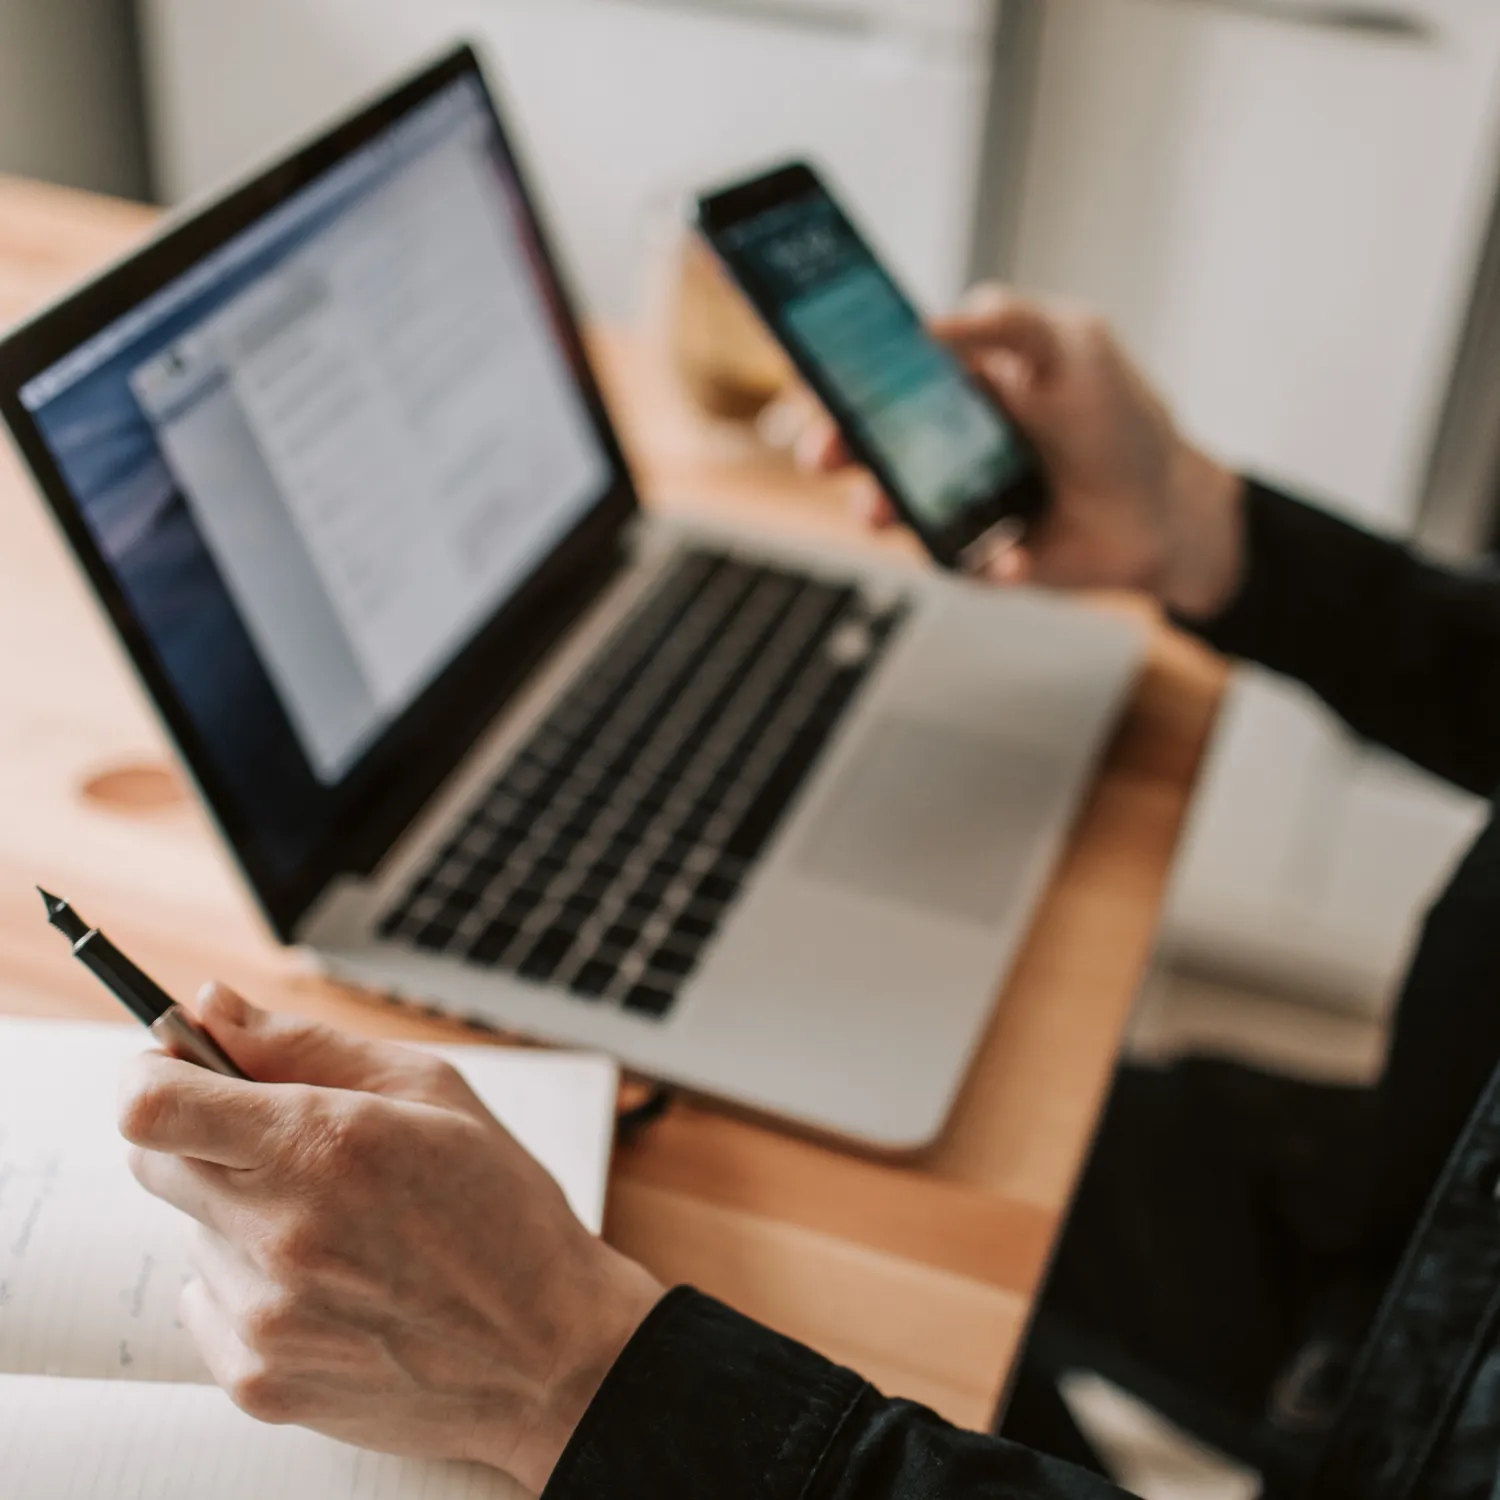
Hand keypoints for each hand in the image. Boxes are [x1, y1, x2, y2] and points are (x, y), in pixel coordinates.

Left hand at [118, 985, 663, 1492]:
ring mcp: (263, 1315)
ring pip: (195, 1234)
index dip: (149, 1073)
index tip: (175, 1067)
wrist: (550, 1353)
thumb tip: (211, 1005)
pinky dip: (254, 1286)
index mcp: (320, 1143)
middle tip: (288, 1147)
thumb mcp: (432, 1091)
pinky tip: (335, 1287)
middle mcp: (278, 1231)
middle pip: (155, 1163)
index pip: (151, 1105)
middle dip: (204, 1138)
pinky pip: (211, 1305)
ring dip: (244, 1217)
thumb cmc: (504, 1211)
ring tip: (342, 1232)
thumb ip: (305, 1043)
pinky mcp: (258, 1380)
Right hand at [797, 285, 1246, 618]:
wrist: (1166, 513)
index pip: (880, 371)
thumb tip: (927, 324)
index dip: (838, 374)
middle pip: (865, 441)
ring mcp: (952, 499)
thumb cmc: (1120, 420)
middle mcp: (943, 440)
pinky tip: (1014, 555)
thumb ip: (1007, 322)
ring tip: (884, 515)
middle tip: (824, 454)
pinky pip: (953, 561)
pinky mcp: (971, 554)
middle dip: (834, 446)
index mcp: (957, 381)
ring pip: (890, 505)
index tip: (811, 380)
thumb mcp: (1074, 346)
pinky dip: (980, 561)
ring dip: (880, 509)